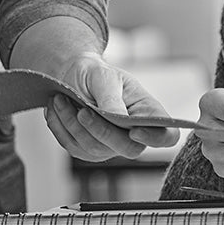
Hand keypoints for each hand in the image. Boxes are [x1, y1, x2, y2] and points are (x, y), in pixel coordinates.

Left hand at [45, 52, 178, 161]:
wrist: (73, 76)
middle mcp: (134, 134)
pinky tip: (56, 110)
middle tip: (82, 111)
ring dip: (74, 125)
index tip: (133, 131)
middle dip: (101, 130)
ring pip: (96, 149)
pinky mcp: (89, 151)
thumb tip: (117, 119)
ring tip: (60, 100)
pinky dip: (62, 128)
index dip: (156, 139)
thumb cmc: (96, 74)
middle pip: (128, 149)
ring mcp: (112, 146)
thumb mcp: (105, 77)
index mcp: (148, 112)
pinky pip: (75, 148)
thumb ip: (112, 98)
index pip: (167, 136)